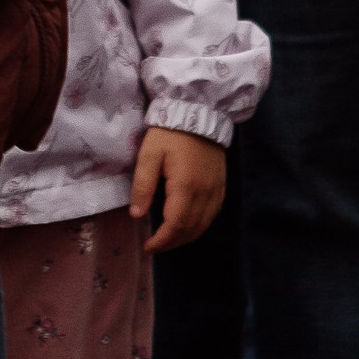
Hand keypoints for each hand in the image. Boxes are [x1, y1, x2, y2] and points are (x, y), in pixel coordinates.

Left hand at [130, 125, 224, 253]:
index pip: (175, 225)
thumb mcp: (149, 155)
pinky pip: (213, 214)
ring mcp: (216, 190)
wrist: (198, 112)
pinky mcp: (221, 185)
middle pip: (191, 229)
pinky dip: (200, 226)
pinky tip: (189, 226)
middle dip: (172, 243)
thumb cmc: (170, 133)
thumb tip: (137, 215)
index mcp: (185, 187)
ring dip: (186, 237)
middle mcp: (205, 193)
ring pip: (204, 225)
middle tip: (156, 246)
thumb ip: (143, 185)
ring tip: (169, 240)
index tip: (148, 247)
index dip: (162, 241)